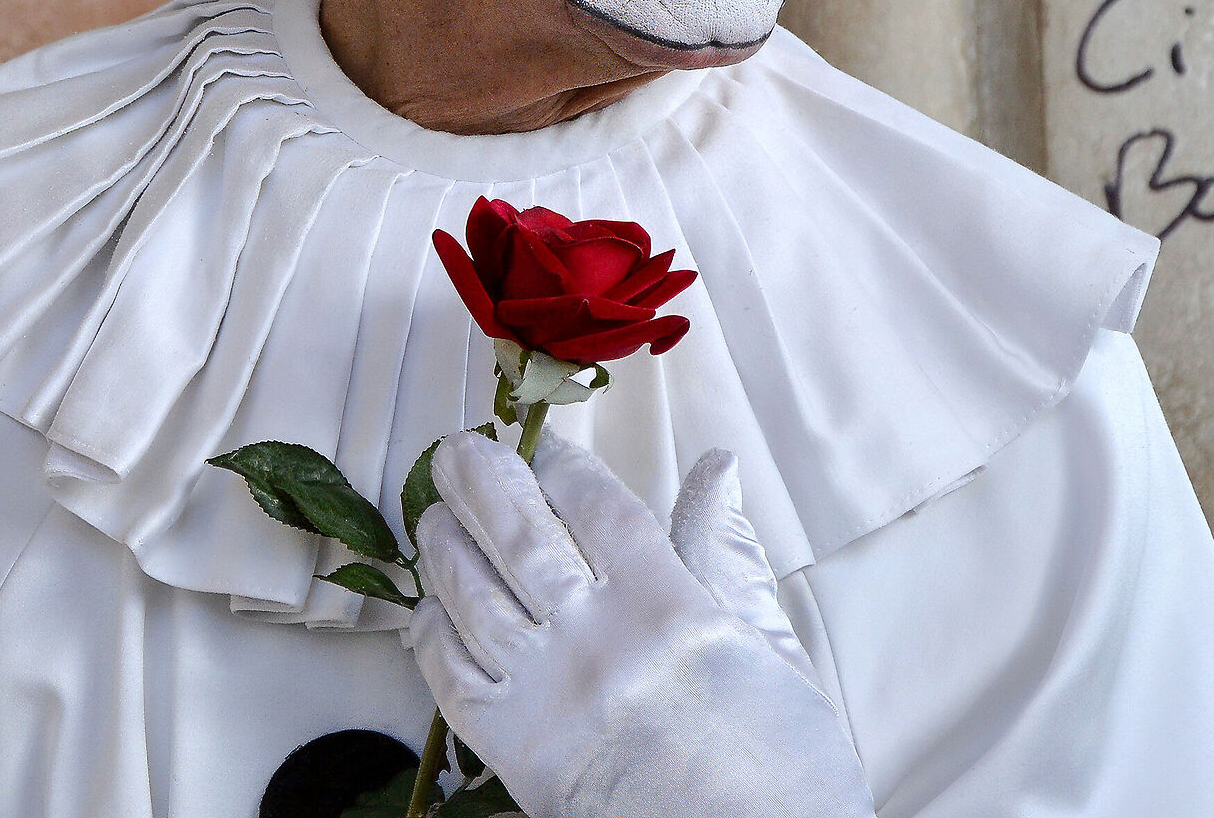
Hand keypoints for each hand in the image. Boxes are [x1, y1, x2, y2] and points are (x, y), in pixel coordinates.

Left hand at [408, 430, 874, 817]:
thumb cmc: (781, 767)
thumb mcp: (772, 647)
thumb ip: (726, 552)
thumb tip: (717, 466)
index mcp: (668, 609)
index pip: (595, 506)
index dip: (560, 465)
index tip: (544, 446)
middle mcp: (598, 643)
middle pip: (518, 536)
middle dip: (480, 481)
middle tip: (459, 452)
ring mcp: (549, 699)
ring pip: (473, 597)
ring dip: (445, 547)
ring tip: (435, 516)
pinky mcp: (517, 754)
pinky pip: (454, 679)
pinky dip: (433, 635)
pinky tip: (432, 608)